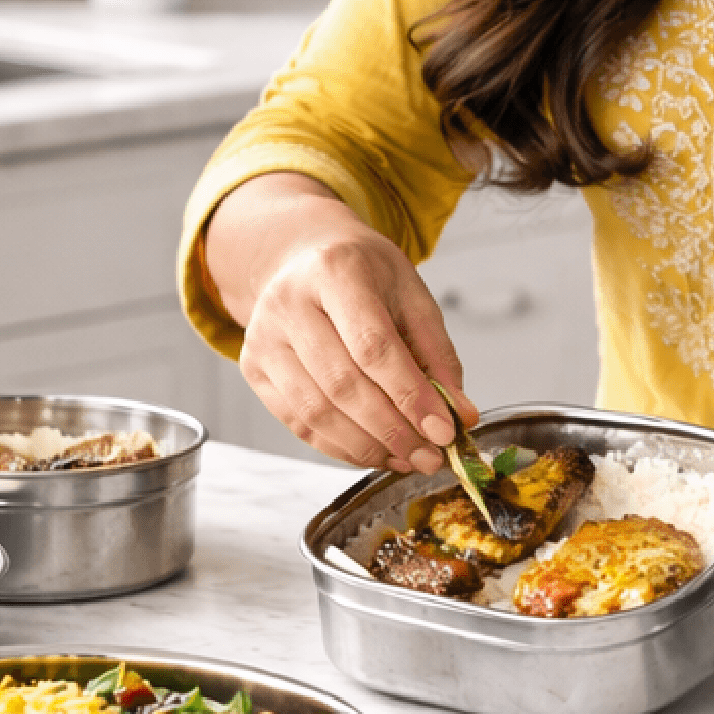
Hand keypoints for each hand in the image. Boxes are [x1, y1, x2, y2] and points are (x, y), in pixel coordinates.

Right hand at [209, 175, 474, 473]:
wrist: (304, 255)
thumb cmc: (364, 274)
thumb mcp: (411, 294)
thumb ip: (438, 355)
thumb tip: (460, 414)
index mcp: (335, 270)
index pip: (373, 346)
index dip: (409, 395)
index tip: (444, 431)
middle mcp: (288, 301)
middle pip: (342, 384)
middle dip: (393, 430)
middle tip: (431, 456)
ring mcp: (263, 337)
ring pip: (316, 412)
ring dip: (368, 446)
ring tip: (408, 458)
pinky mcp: (253, 368)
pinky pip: (298, 423)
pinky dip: (341, 446)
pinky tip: (375, 451)